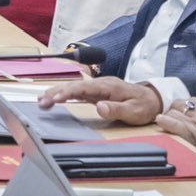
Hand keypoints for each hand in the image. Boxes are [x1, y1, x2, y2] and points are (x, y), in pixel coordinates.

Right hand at [37, 75, 162, 124]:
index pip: (83, 87)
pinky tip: (53, 98)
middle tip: (41, 102)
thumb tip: (99, 106)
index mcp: (108, 86)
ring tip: (41, 101)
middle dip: (55, 92)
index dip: (68, 92)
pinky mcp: (96, 92)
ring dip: (56, 93)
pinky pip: (76, 91)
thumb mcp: (134, 111)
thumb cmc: (144, 106)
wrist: (153, 100)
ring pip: (72, 87)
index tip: (55, 99)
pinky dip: (63, 94)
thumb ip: (116, 109)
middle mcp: (100, 84)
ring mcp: (97, 87)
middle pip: (73, 86)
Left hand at [154, 96, 195, 160]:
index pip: (191, 100)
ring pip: (173, 112)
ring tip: (167, 124)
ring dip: (168, 117)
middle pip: (179, 104)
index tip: (182, 114)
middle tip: (172, 119)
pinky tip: (160, 121)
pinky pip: (172, 122)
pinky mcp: (190, 133)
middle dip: (174, 111)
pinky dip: (164, 121)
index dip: (184, 107)